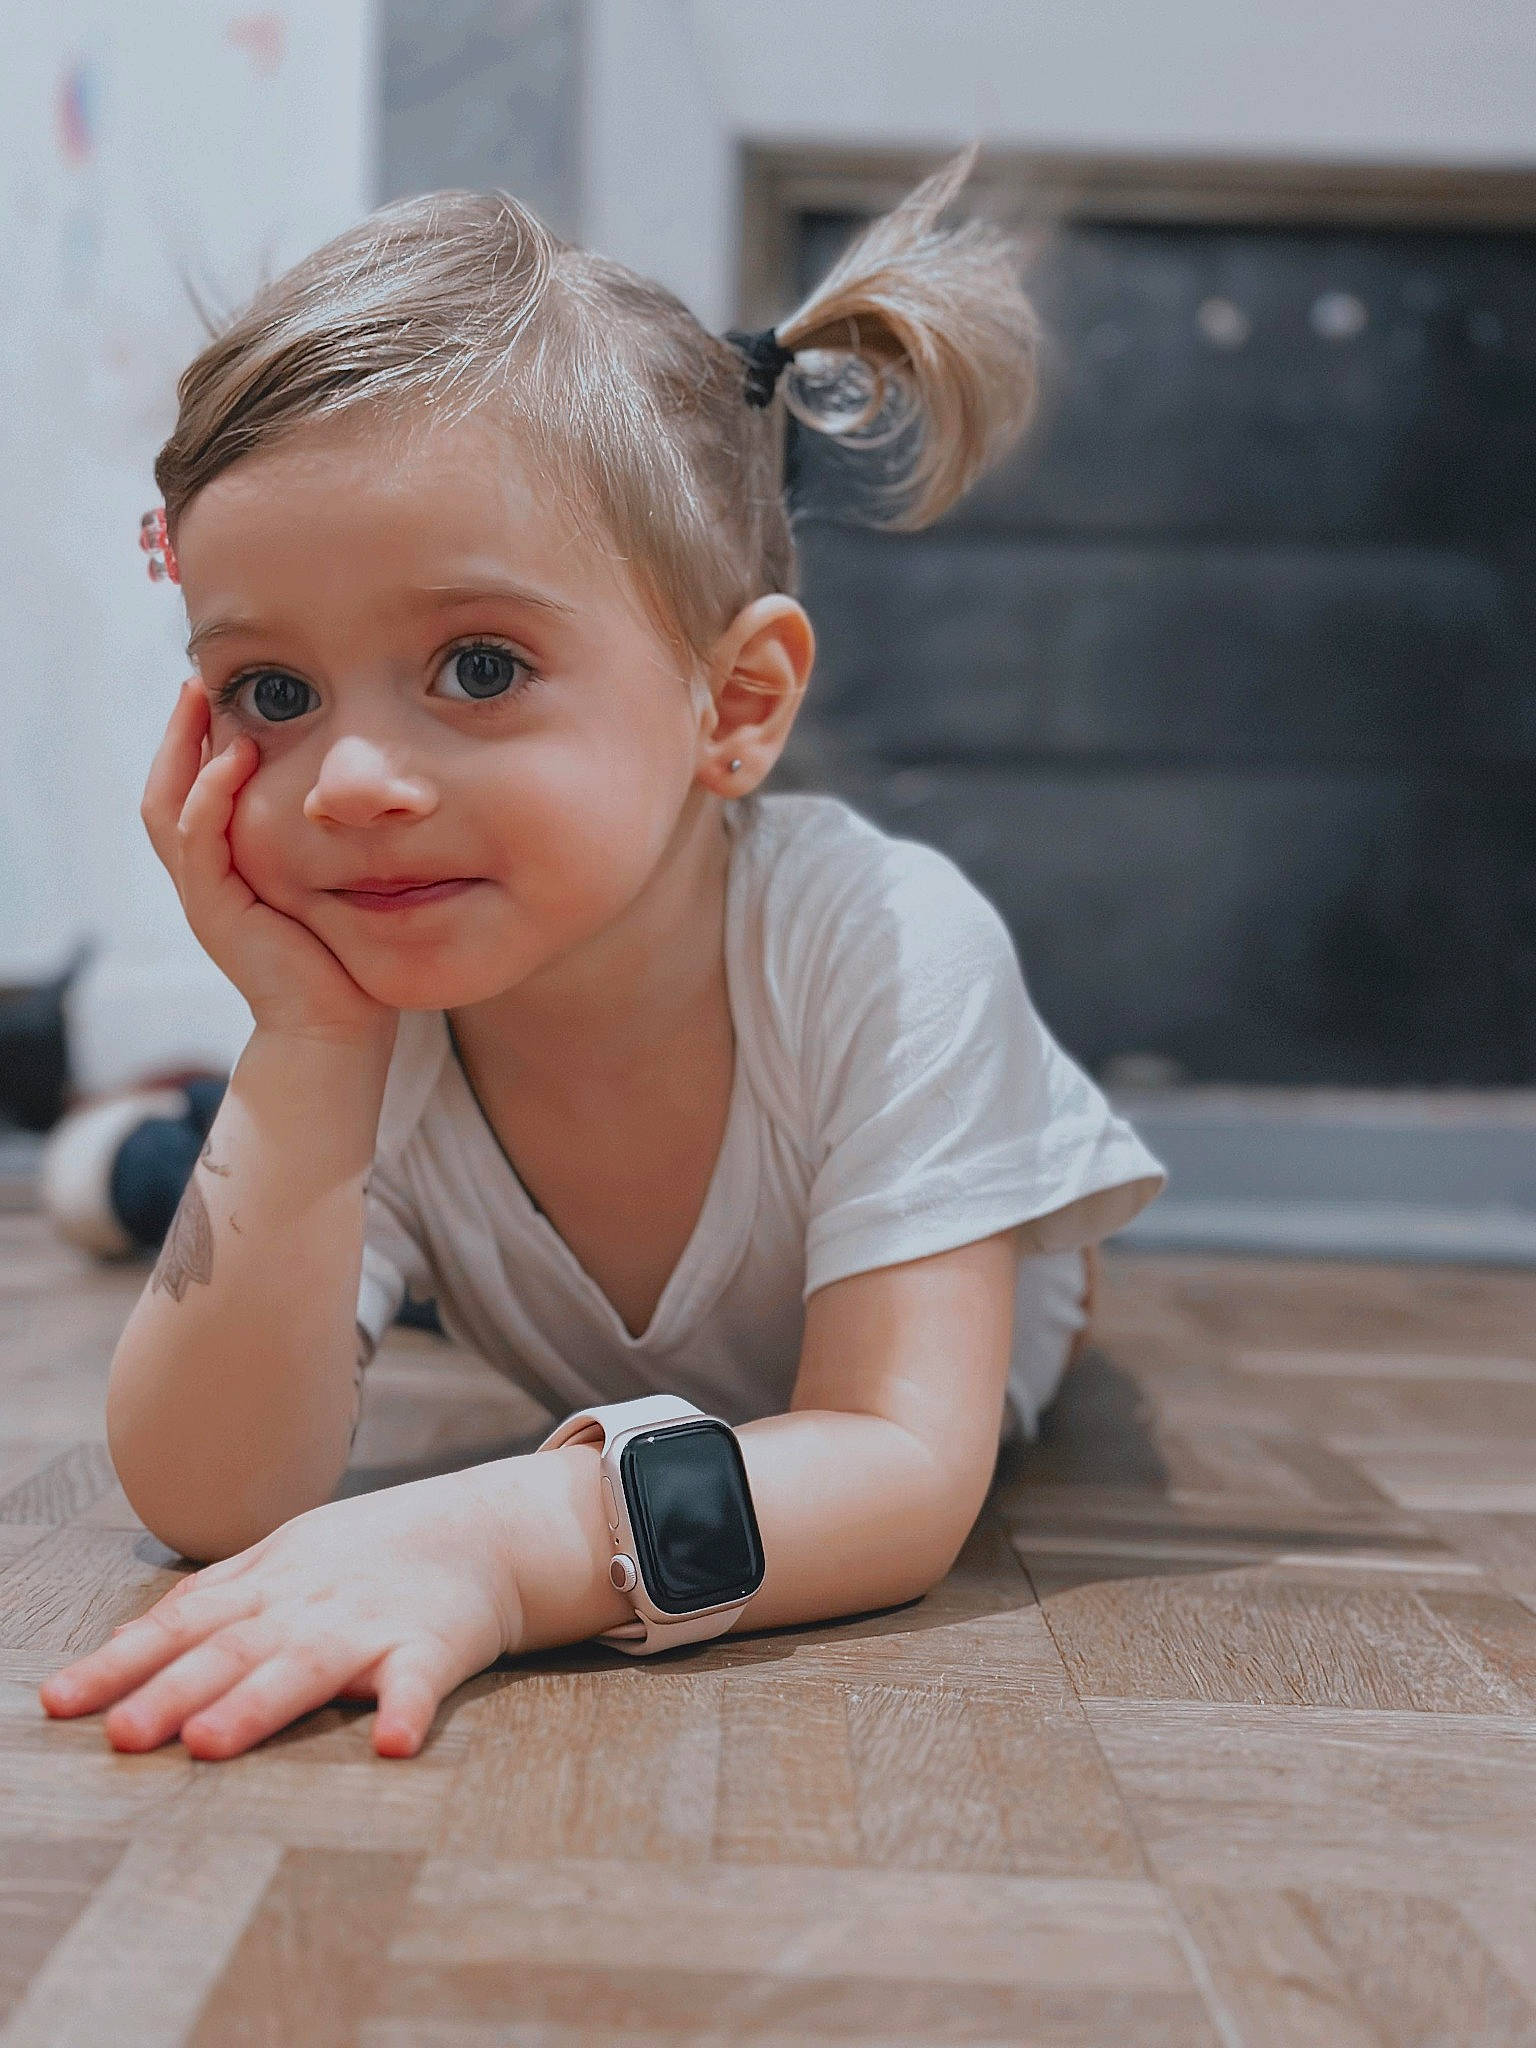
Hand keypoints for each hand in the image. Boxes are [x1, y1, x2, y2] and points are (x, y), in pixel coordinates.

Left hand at [37, 1469, 520, 1758]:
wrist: (484, 1528)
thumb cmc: (372, 1549)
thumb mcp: (286, 1554)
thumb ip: (214, 1593)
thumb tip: (132, 1634)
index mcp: (269, 1584)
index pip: (180, 1625)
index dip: (118, 1663)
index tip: (59, 1702)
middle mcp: (308, 1604)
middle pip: (232, 1649)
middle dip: (173, 1691)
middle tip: (123, 1736)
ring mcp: (370, 1625)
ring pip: (307, 1667)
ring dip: (260, 1704)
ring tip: (212, 1743)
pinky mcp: (433, 1647)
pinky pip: (420, 1683)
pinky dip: (407, 1711)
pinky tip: (392, 1744)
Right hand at [140, 679, 395, 1047]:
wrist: (337, 1032)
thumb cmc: (348, 962)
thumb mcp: (335, 885)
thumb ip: (329, 842)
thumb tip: (366, 789)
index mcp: (227, 872)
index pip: (193, 794)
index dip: (197, 744)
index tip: (221, 695)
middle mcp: (206, 880)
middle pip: (167, 790)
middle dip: (178, 733)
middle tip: (197, 681)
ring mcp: (205, 895)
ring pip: (169, 807)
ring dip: (184, 750)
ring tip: (201, 700)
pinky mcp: (216, 910)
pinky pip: (199, 841)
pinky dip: (210, 797)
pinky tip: (235, 760)